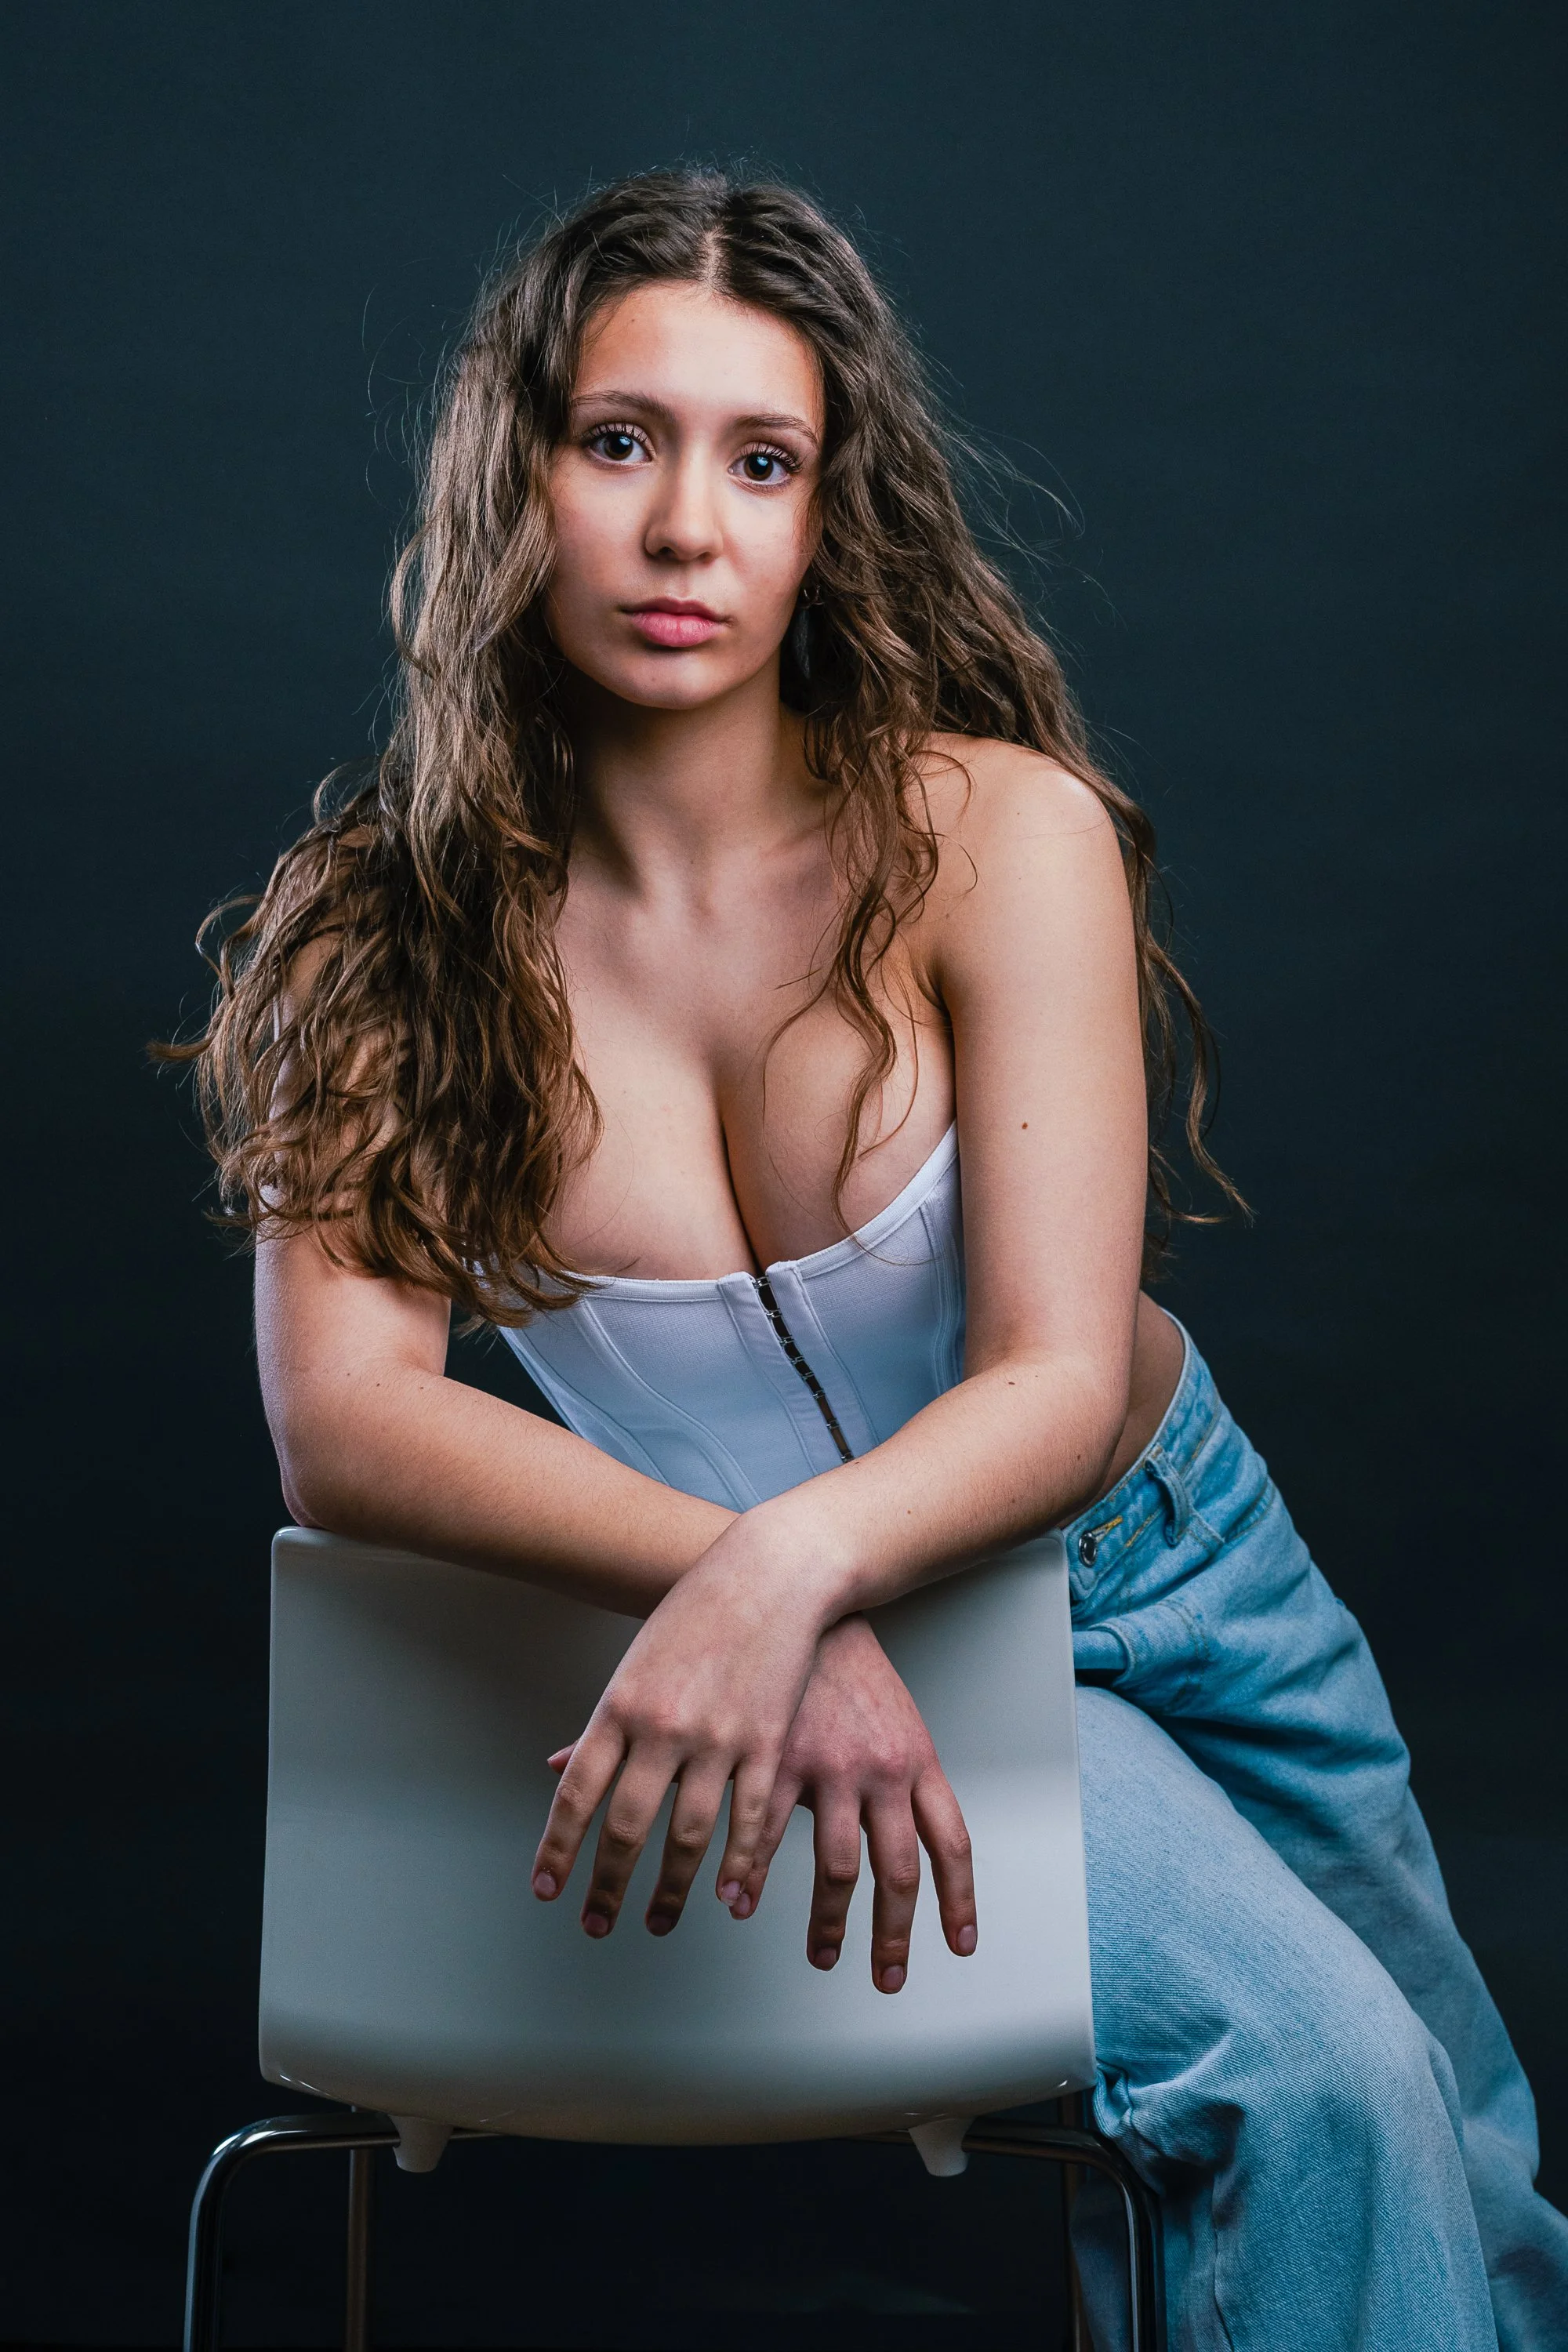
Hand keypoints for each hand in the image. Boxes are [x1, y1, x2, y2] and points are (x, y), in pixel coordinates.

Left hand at [531, 1521, 832, 1943]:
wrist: (772, 1574)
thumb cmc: (695, 1614)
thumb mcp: (635, 1664)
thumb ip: (602, 1725)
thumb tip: (557, 1770)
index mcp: (621, 1705)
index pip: (577, 1794)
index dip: (559, 1850)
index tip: (547, 1891)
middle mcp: (664, 1726)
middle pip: (626, 1826)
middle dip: (606, 1885)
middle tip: (595, 1924)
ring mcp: (720, 1737)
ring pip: (689, 1835)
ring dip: (670, 1890)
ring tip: (657, 1922)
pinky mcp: (769, 1743)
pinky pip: (751, 1820)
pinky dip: (739, 1867)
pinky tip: (728, 1898)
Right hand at [730, 1615, 975, 1992]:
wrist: (801, 1602)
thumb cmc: (845, 1662)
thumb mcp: (893, 1715)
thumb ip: (902, 1772)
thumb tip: (913, 1829)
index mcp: (917, 1761)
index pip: (952, 1843)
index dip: (959, 1899)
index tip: (960, 1943)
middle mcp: (882, 1771)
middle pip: (900, 1872)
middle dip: (896, 1936)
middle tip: (890, 1976)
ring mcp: (832, 1768)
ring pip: (841, 1868)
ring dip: (832, 1924)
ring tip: (824, 1955)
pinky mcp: (781, 1760)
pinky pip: (771, 1835)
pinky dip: (757, 1877)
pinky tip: (744, 1901)